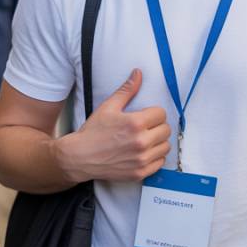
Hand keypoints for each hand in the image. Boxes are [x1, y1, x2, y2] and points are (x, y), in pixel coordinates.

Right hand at [55, 69, 170, 182]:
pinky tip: (144, 152)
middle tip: (145, 127)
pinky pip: (160, 163)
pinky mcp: (140, 173)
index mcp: (135, 123)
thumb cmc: (93, 132)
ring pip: (165, 146)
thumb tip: (138, 73)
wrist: (80, 157)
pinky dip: (155, 157)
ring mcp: (141, 159)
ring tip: (145, 139)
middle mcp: (141, 142)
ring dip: (158, 142)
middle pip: (166, 130)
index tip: (146, 116)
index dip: (154, 113)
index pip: (161, 114)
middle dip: (157, 126)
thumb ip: (127, 90)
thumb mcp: (109, 107)